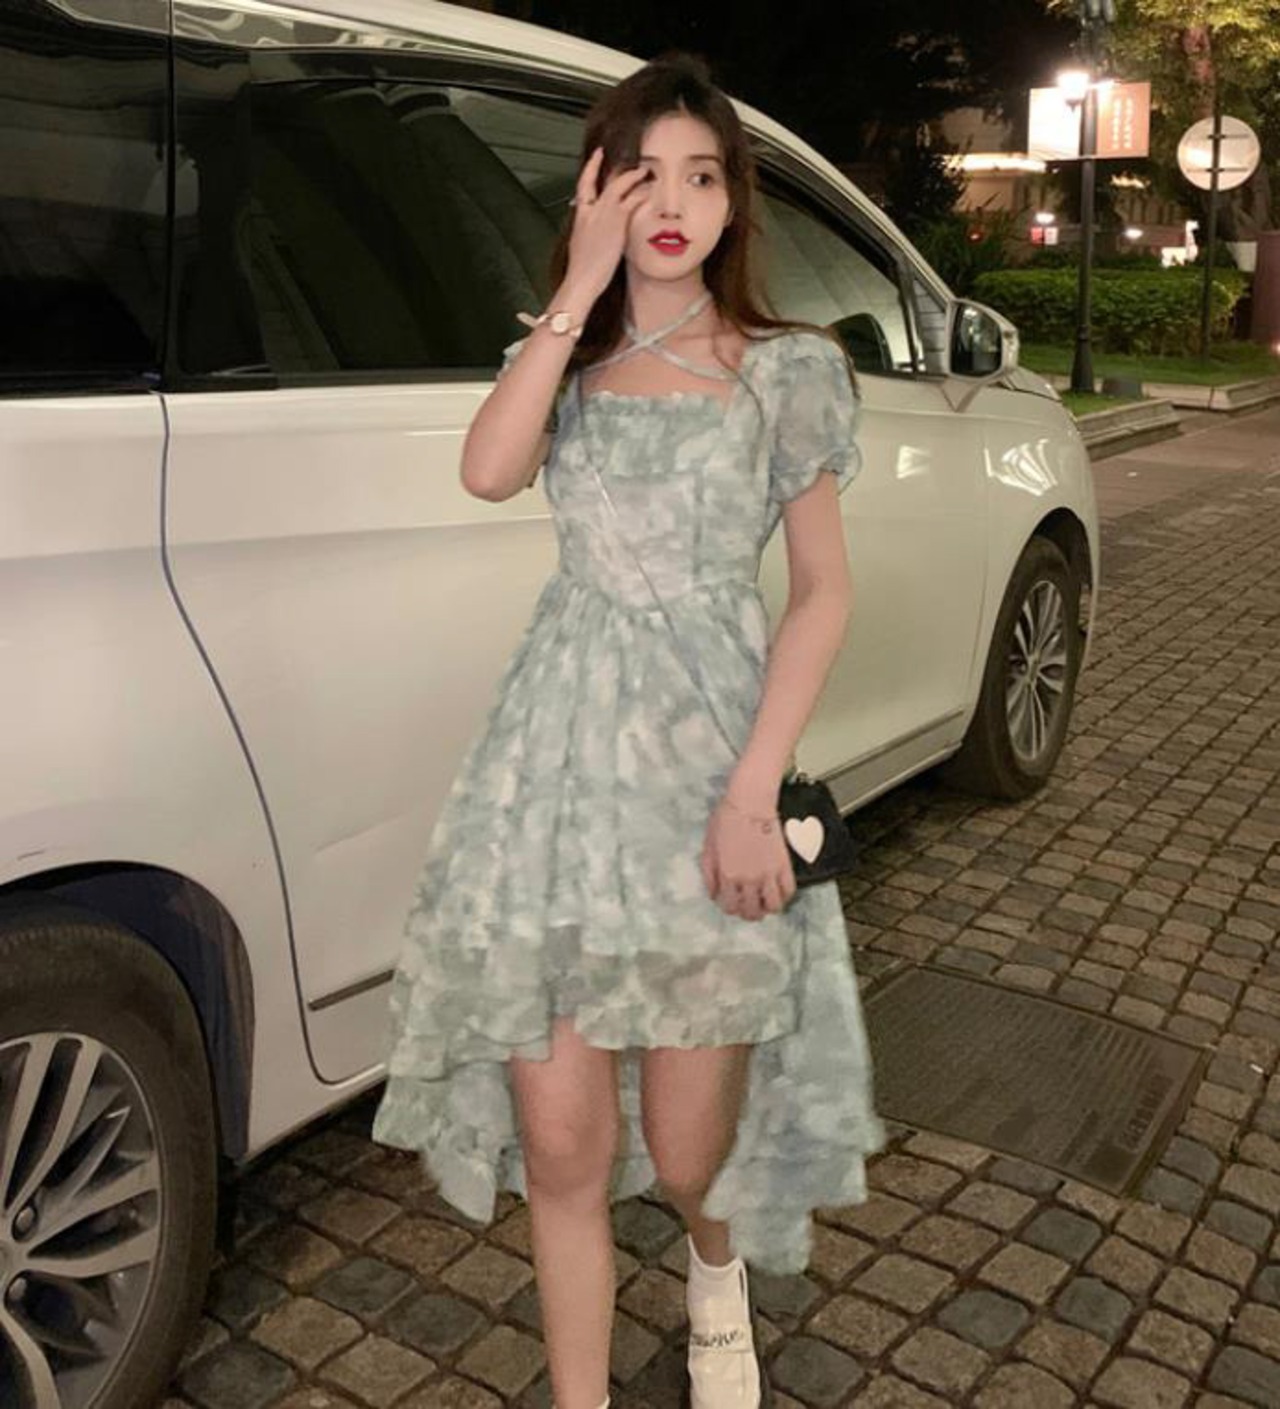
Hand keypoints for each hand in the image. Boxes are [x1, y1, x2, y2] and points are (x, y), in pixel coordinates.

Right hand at [563, 148, 652, 301]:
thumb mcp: (581, 249)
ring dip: (632, 175)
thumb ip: (589, 236)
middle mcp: (590, 211)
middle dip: (606, 164)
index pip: (583, 186)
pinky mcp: (616, 220)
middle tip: (615, 153)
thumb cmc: (582, 272)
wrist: (581, 279)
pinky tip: (649, 189)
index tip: (596, 157)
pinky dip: (641, 191)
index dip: (590, 169)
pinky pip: (632, 199)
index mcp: (580, 218)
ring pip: (618, 184)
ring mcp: (603, 214)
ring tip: (643, 170)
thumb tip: (594, 239)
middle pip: (598, 179)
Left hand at [701, 801, 796, 921]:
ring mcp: (769, 874)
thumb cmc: (725, 821)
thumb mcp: (708, 847)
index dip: (730, 908)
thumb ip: (709, 874)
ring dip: (767, 908)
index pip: (730, 907)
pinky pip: (789, 891)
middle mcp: (749, 879)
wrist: (750, 803)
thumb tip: (713, 894)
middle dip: (748, 913)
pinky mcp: (784, 865)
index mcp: (728, 876)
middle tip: (748, 905)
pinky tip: (777, 890)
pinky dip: (784, 896)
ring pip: (773, 907)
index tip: (731, 901)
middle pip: (752, 912)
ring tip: (764, 901)